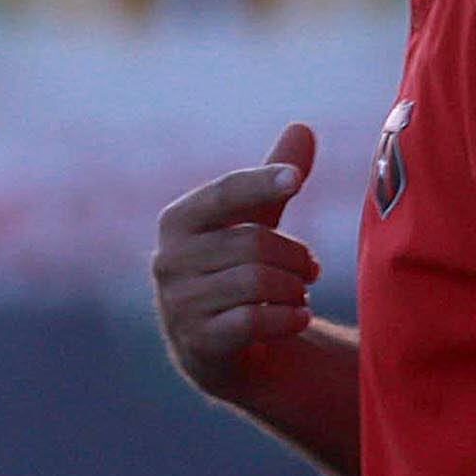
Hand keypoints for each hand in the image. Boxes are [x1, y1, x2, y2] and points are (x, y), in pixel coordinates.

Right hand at [154, 122, 321, 404]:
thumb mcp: (256, 224)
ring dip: (294, 291)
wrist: (224, 348)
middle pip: (254, 243)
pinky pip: (253, 322)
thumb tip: (301, 127)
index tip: (296, 180)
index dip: (261, 182)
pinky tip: (293, 319)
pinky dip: (286, 319)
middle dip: (297, 258)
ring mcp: (177, 305)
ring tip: (296, 297)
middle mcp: (167, 260)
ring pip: (257, 282)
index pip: (223, 193)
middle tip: (308, 270)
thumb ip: (273, 181)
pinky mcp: (196, 343)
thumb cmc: (240, 273)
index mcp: (178, 222)